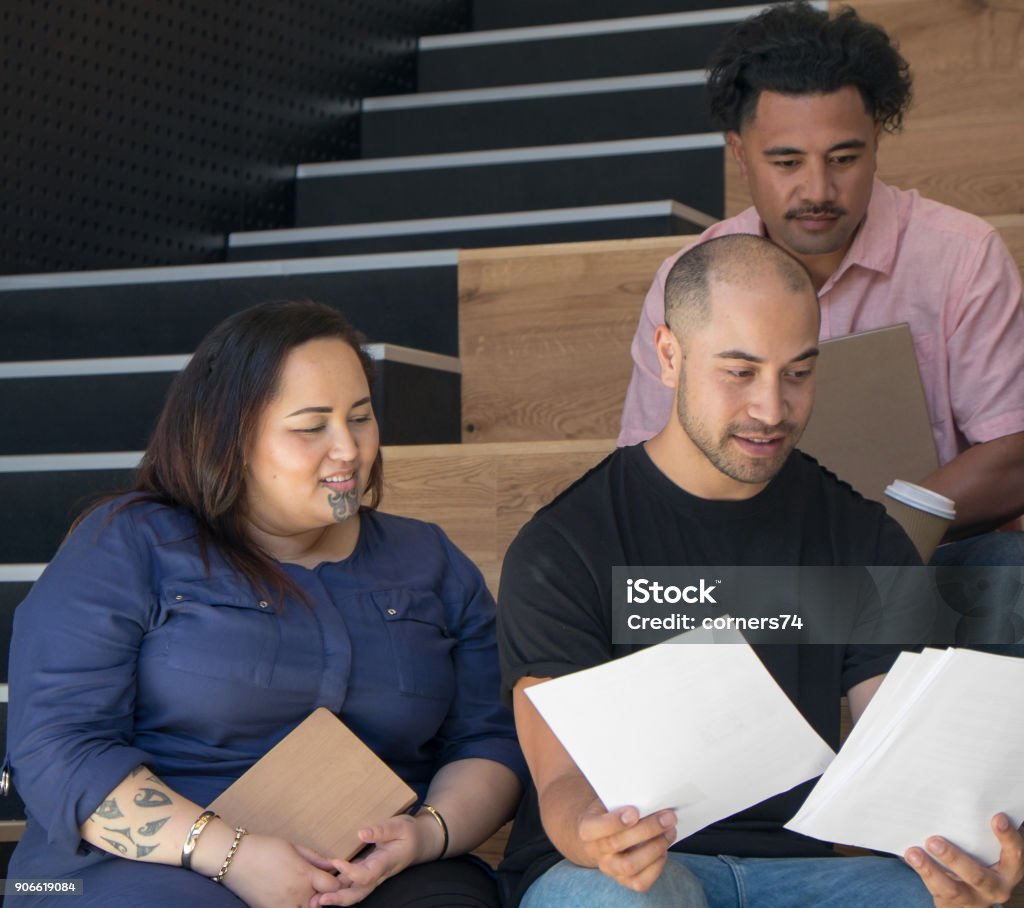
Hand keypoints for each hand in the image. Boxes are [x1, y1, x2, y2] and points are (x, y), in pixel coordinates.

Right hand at [217, 833, 341, 907]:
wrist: (235, 860)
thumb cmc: (265, 848)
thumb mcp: (294, 847)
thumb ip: (316, 858)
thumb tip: (333, 864)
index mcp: (304, 874)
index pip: (333, 887)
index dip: (336, 882)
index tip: (331, 878)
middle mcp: (297, 894)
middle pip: (322, 904)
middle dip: (323, 896)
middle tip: (317, 887)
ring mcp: (284, 905)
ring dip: (309, 904)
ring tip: (303, 894)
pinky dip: (294, 907)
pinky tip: (290, 899)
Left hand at [314, 815, 431, 905]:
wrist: (419, 842)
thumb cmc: (409, 833)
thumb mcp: (399, 826)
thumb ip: (381, 830)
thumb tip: (361, 833)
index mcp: (386, 863)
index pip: (367, 875)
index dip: (351, 872)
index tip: (336, 862)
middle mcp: (377, 874)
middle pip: (358, 893)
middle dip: (339, 899)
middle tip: (320, 899)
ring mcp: (371, 875)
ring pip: (353, 892)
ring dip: (335, 897)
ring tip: (315, 899)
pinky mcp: (366, 872)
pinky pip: (350, 884)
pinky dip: (336, 888)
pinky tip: (321, 886)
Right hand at [577, 799, 676, 892]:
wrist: (601, 835)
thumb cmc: (609, 812)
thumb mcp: (608, 801)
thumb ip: (622, 800)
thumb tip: (650, 798)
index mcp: (586, 828)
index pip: (595, 828)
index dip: (615, 821)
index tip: (635, 811)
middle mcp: (595, 851)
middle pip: (617, 844)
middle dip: (647, 829)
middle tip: (668, 817)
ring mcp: (609, 868)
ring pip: (630, 865)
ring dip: (655, 847)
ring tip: (670, 831)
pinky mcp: (623, 881)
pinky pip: (640, 882)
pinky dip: (656, 867)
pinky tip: (663, 850)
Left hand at [905, 813, 1023, 906]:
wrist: (967, 895)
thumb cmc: (976, 859)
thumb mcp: (984, 848)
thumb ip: (978, 830)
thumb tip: (956, 795)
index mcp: (1009, 868)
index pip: (1015, 854)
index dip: (1008, 837)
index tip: (997, 817)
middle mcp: (995, 887)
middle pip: (978, 876)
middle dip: (955, 859)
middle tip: (934, 841)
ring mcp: (973, 898)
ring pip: (952, 888)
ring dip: (931, 870)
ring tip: (913, 853)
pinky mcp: (952, 903)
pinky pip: (936, 890)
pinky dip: (922, 873)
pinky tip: (911, 857)